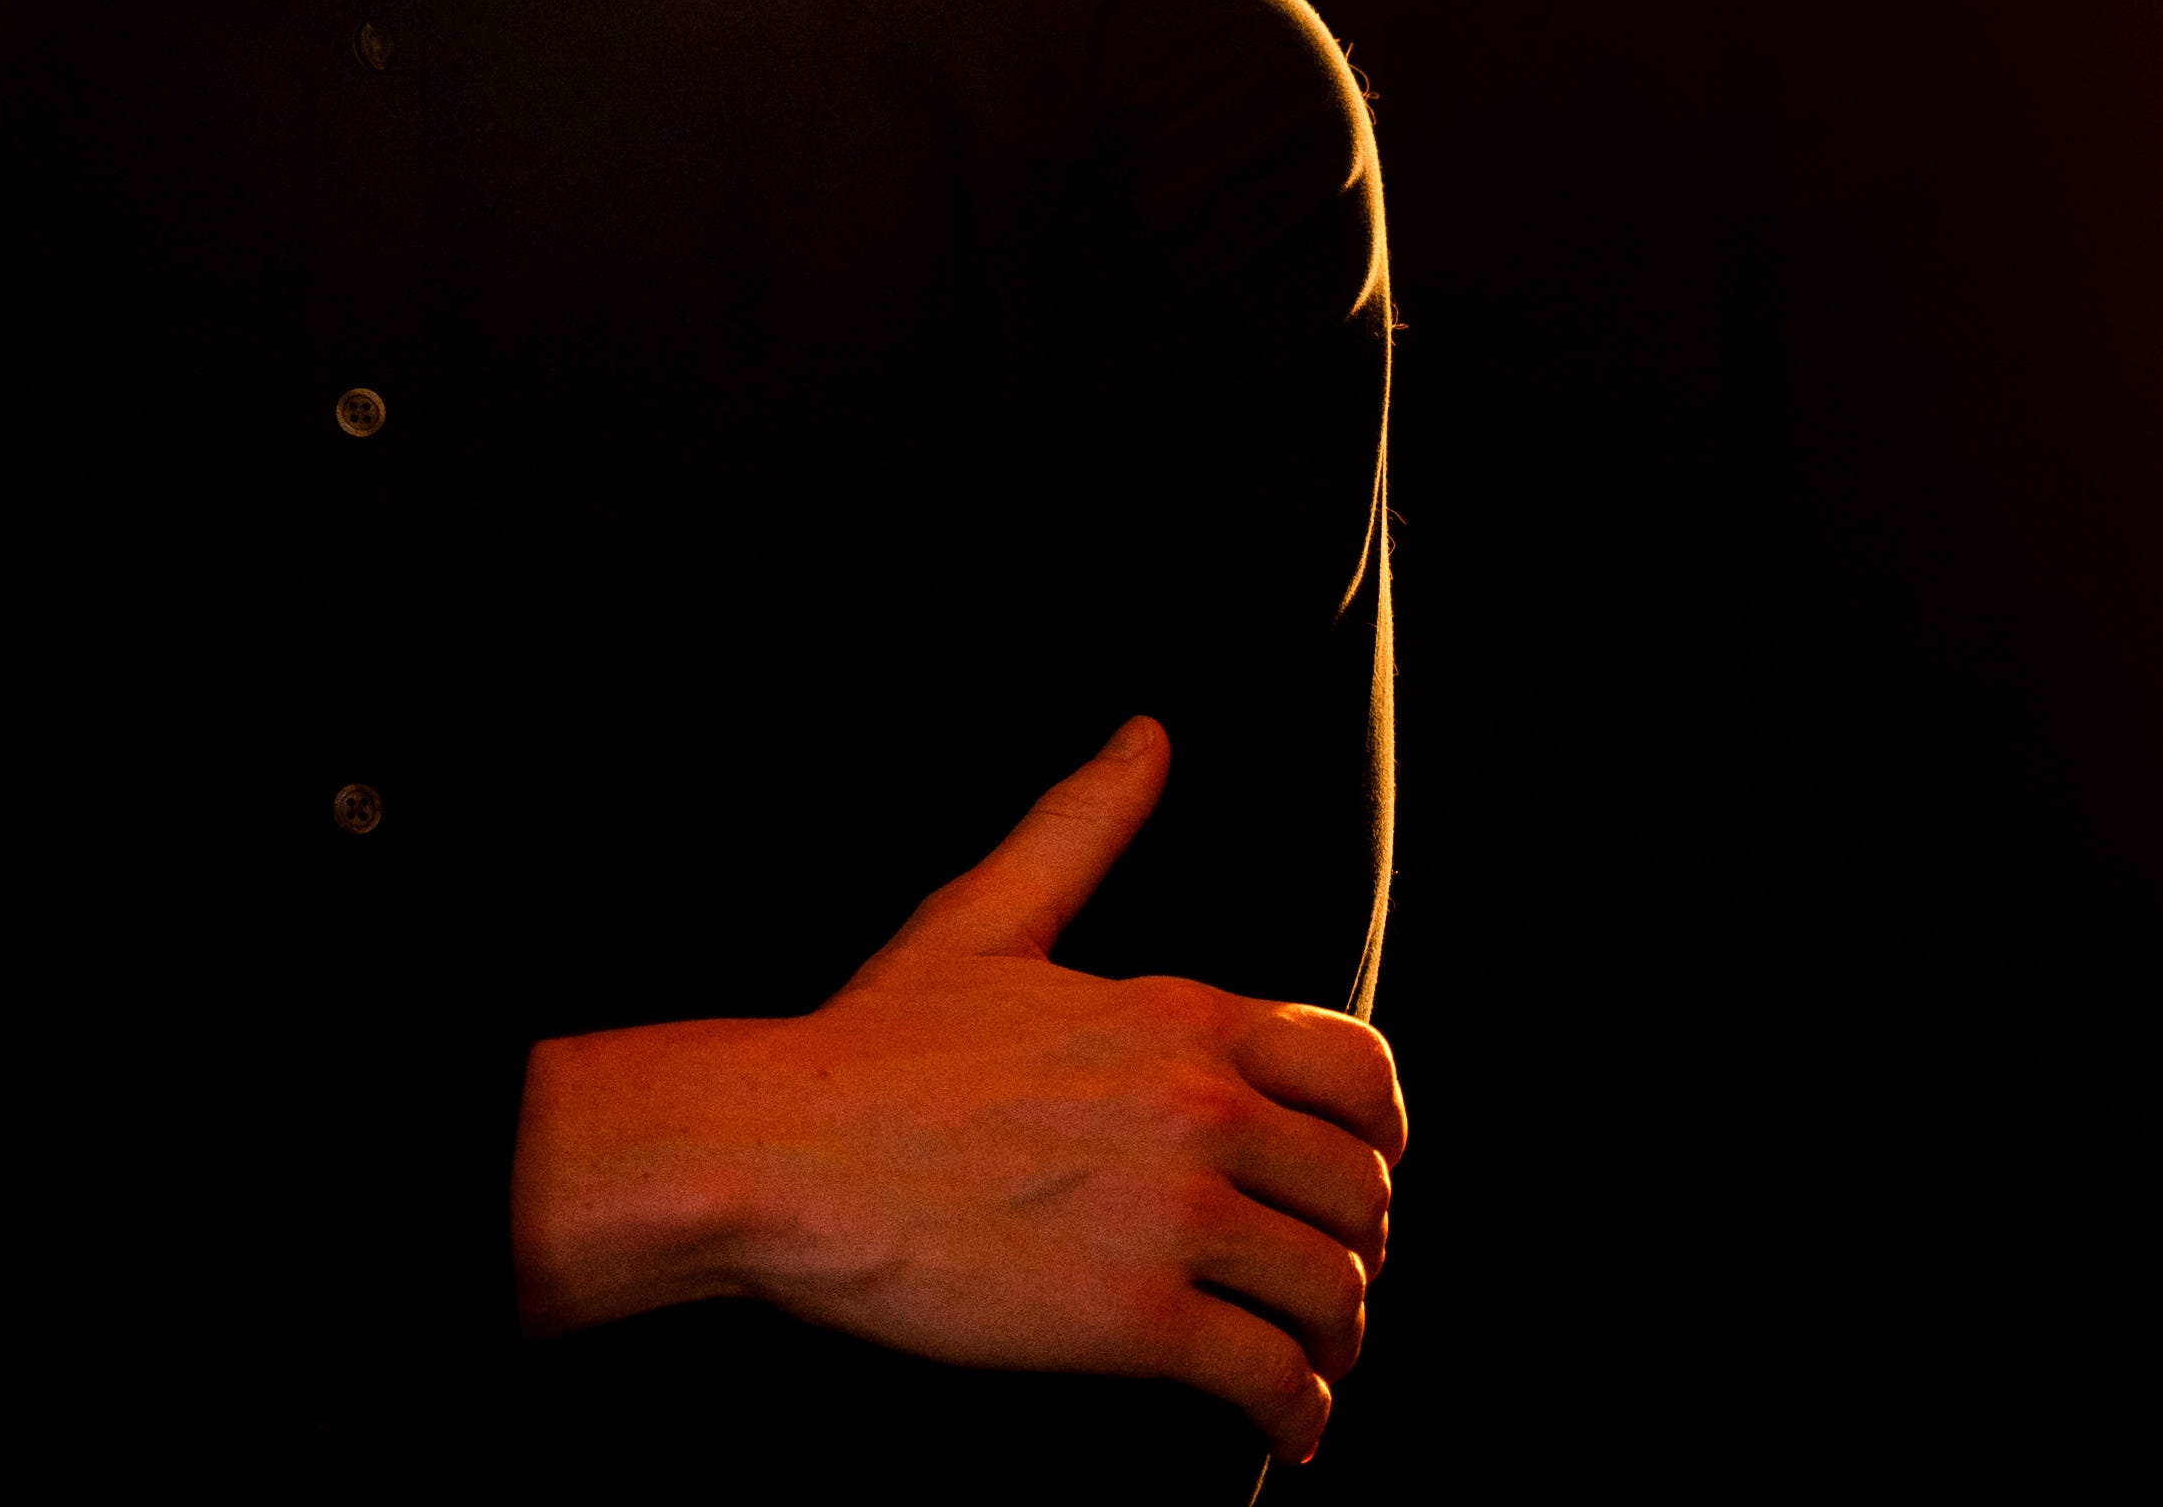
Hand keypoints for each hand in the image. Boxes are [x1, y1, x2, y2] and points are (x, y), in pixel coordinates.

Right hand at [509, 718, 1406, 1461]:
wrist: (782, 1157)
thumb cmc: (872, 1044)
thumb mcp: (986, 916)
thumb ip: (1082, 827)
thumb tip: (1149, 732)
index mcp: (1182, 1016)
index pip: (1359, 1073)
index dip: (1379, 1135)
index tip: (1360, 1175)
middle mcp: (1201, 1109)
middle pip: (1360, 1191)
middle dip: (1358, 1243)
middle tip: (1327, 1282)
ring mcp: (1172, 1218)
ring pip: (1329, 1288)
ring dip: (1336, 1337)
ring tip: (1313, 1364)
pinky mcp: (1132, 1321)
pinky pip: (1268, 1378)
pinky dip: (1296, 1414)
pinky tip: (1284, 1431)